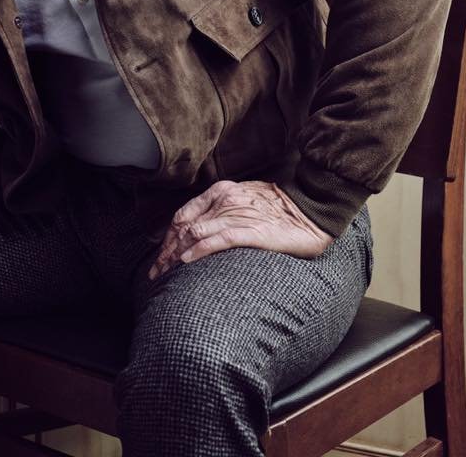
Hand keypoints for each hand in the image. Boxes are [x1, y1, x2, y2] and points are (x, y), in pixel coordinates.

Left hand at [148, 180, 332, 279]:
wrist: (310, 209)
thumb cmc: (280, 209)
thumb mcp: (245, 200)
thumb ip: (223, 209)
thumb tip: (201, 230)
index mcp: (221, 191)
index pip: (183, 214)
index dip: (167, 236)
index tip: (160, 255)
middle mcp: (224, 200)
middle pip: (183, 226)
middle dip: (165, 251)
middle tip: (155, 272)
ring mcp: (236, 215)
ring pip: (194, 234)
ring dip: (175, 256)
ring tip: (164, 274)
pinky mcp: (250, 231)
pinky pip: (216, 241)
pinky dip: (197, 251)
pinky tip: (185, 263)